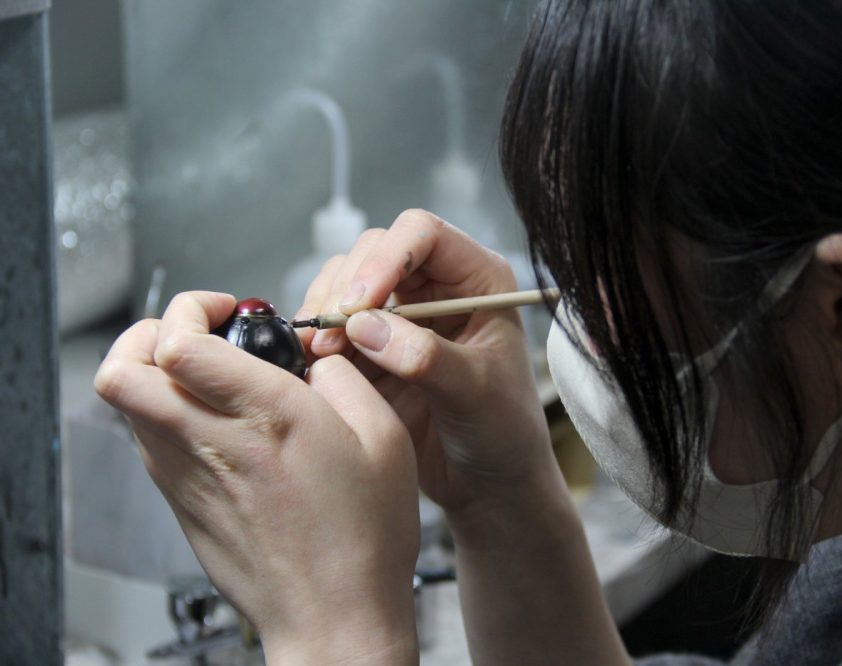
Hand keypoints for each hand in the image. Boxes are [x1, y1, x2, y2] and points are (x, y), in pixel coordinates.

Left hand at [95, 291, 419, 663]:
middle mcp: (214, 443)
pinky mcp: (182, 504)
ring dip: (151, 370)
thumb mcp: (386, 438)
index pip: (179, 344)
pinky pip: (146, 439)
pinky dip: (163, 411)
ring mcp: (188, 477)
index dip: (191, 308)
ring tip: (199, 372)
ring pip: (124, 404)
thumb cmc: (364, 535)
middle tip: (189, 331)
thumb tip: (316, 358)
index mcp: (268, 417)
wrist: (334, 614)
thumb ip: (345, 378)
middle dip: (145, 331)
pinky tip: (211, 418)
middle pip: (121, 370)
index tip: (227, 308)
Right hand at [296, 209, 557, 517]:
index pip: (424, 234)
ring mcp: (401, 316)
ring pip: (347, 283)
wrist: (488, 484)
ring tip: (318, 350)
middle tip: (331, 334)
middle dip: (348, 287)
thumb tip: (365, 326)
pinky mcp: (372, 348)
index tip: (359, 303)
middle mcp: (437, 287)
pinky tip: (312, 362)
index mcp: (478, 280)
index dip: (386, 258)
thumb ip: (424, 356)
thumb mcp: (475, 392)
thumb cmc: (504, 431)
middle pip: (376, 250)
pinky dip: (317, 337)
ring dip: (325, 309)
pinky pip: (333, 324)